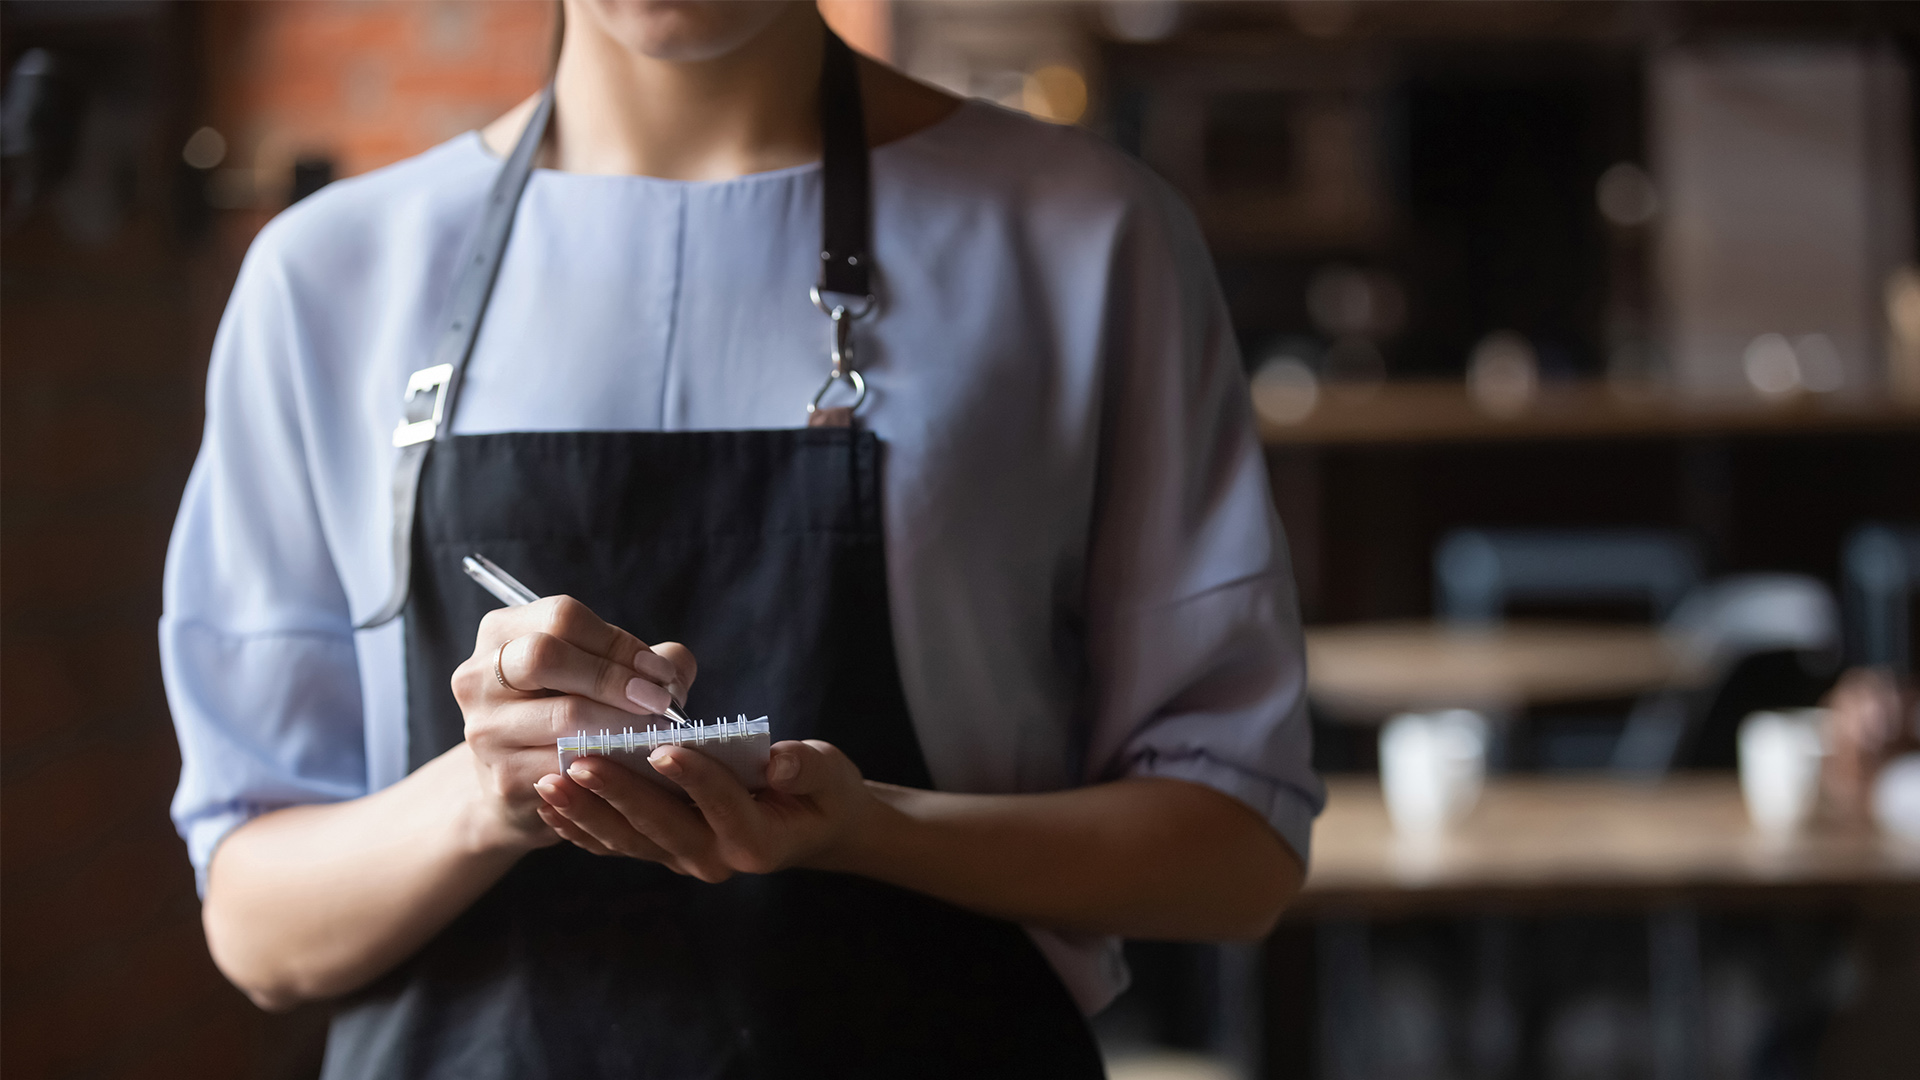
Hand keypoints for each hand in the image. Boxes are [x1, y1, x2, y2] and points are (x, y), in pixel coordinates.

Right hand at [450, 595, 696, 849]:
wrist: (519, 784)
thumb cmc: (568, 712)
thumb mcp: (596, 672)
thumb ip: (643, 660)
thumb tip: (674, 671)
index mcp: (502, 632)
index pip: (562, 618)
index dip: (619, 643)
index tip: (659, 672)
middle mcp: (478, 675)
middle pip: (546, 655)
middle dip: (614, 676)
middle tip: (659, 701)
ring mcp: (485, 728)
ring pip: (563, 715)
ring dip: (622, 722)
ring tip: (656, 732)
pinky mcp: (502, 777)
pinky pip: (567, 764)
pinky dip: (610, 762)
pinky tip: (633, 763)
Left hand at [533, 739, 875, 881]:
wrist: (809, 827)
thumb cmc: (820, 792)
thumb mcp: (829, 775)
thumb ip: (806, 767)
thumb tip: (778, 758)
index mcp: (758, 839)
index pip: (723, 805)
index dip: (695, 779)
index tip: (662, 749)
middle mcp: (717, 858)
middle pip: (661, 826)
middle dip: (618, 794)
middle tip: (580, 762)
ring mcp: (685, 859)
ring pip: (629, 840)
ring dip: (587, 812)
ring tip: (551, 781)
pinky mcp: (663, 853)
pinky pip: (615, 845)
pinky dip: (580, 827)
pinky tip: (549, 803)